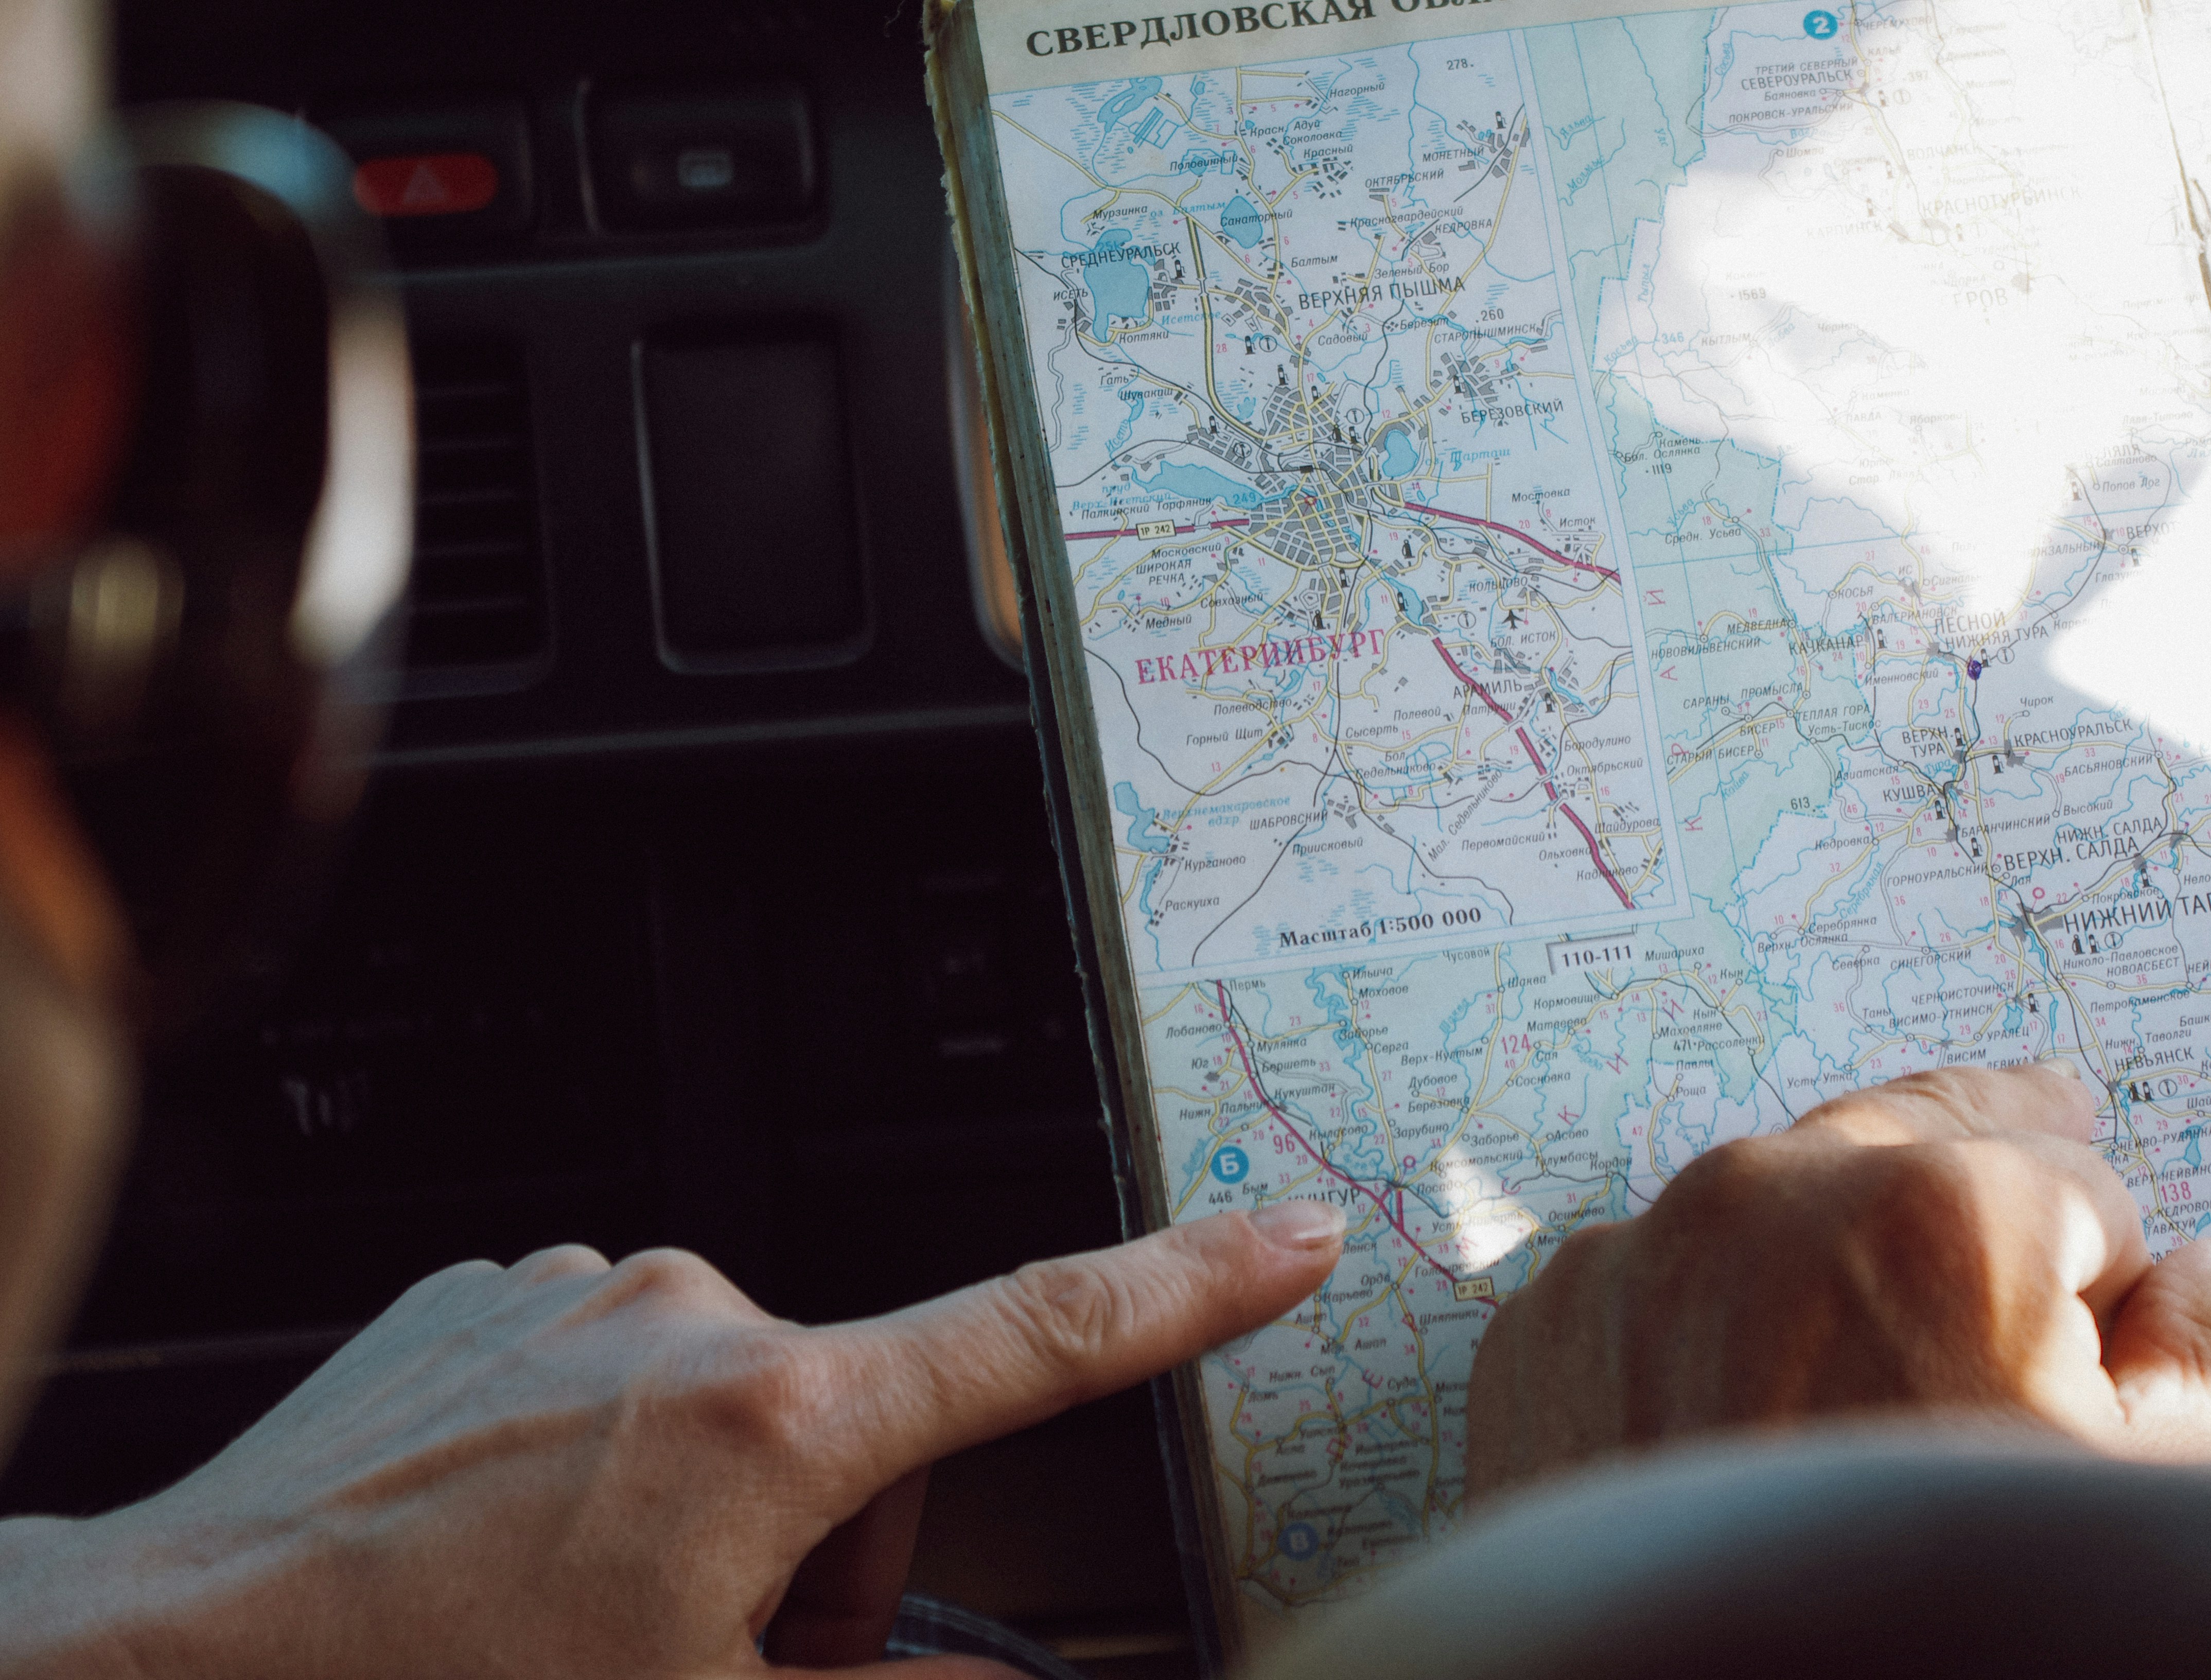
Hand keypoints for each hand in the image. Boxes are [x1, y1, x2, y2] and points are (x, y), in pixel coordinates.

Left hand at [0, 1202, 1345, 1678]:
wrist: (158, 1662)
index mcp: (771, 1418)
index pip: (1041, 1331)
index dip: (1191, 1284)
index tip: (1290, 1232)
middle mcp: (690, 1311)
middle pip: (867, 1434)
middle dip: (831, 1560)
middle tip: (709, 1668)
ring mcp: (583, 1289)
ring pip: (744, 1410)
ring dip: (717, 1517)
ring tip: (583, 1619)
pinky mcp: (499, 1293)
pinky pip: (626, 1372)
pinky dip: (615, 1464)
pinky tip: (514, 1551)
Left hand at [1466, 1064, 2210, 1501]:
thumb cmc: (1925, 1632)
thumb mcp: (2142, 1510)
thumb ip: (2201, 1360)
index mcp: (1943, 1212)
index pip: (2081, 1184)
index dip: (2110, 1274)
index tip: (2102, 1329)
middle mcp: (1765, 1195)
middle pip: (1914, 1136)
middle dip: (1984, 1154)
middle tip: (2040, 1111)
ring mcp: (1633, 1257)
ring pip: (1768, 1199)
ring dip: (1829, 1229)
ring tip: (1880, 1285)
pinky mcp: (1540, 1327)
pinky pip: (1654, 1282)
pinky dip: (1703, 1314)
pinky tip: (1736, 1390)